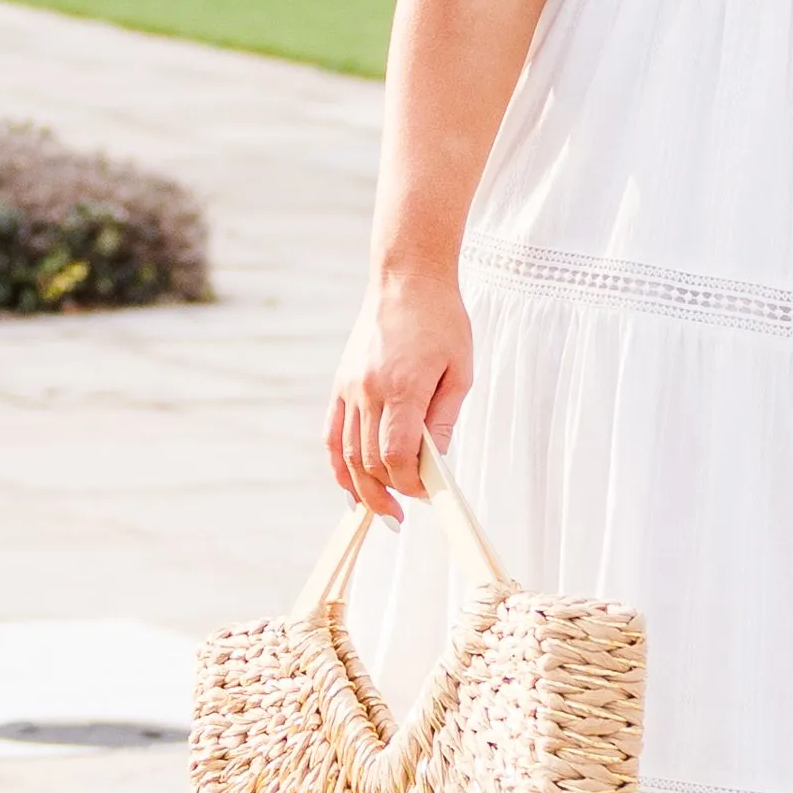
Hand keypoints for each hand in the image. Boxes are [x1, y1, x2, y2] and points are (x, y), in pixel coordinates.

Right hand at [326, 274, 472, 520]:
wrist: (406, 280)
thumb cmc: (443, 323)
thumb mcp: (460, 372)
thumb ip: (443, 421)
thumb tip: (435, 464)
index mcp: (403, 388)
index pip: (397, 455)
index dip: (409, 484)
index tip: (424, 495)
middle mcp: (368, 390)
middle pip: (370, 460)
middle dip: (388, 491)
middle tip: (404, 511)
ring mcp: (349, 387)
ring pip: (348, 453)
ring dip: (364, 486)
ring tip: (380, 509)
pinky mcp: (339, 384)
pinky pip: (332, 434)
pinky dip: (338, 464)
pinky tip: (349, 487)